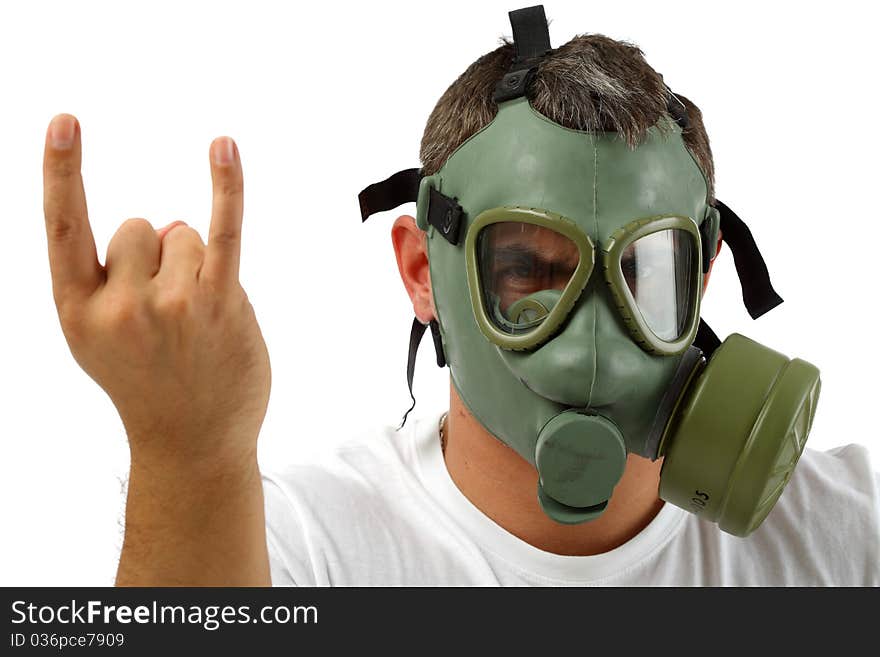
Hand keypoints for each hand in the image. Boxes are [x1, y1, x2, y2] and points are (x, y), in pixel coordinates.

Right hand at [42, 114, 270, 469]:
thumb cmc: (148, 383)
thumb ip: (120, 275)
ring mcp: (173, 305)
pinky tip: (222, 148)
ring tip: (198, 323)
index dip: (62, 170)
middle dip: (158, 257)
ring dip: (196, 266)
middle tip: (169, 317)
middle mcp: (120, 306)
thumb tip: (170, 223)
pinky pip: (224, 231)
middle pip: (142, 227)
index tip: (65, 120)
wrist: (192, 443)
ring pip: (186, 234)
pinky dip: (227, 186)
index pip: (64, 226)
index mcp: (78, 310)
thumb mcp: (105, 338)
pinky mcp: (221, 304)